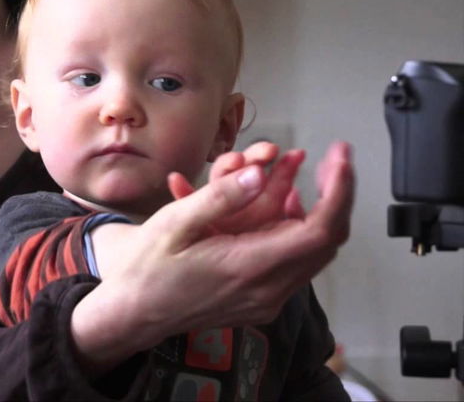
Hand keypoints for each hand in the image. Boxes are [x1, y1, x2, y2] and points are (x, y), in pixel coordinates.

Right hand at [70, 141, 353, 370]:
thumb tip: (257, 174)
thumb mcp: (174, 224)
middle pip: (326, 242)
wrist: (132, 314)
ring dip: (314, 213)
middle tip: (329, 161)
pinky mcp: (260, 302)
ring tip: (297, 178)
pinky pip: (294, 264)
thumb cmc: (147, 270)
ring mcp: (266, 300)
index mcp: (248, 268)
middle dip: (335, 195)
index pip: (319, 230)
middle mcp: (266, 290)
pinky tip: (277, 209)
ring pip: (312, 254)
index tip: (338, 157)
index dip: (338, 190)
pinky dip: (295, 232)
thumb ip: (220, 198)